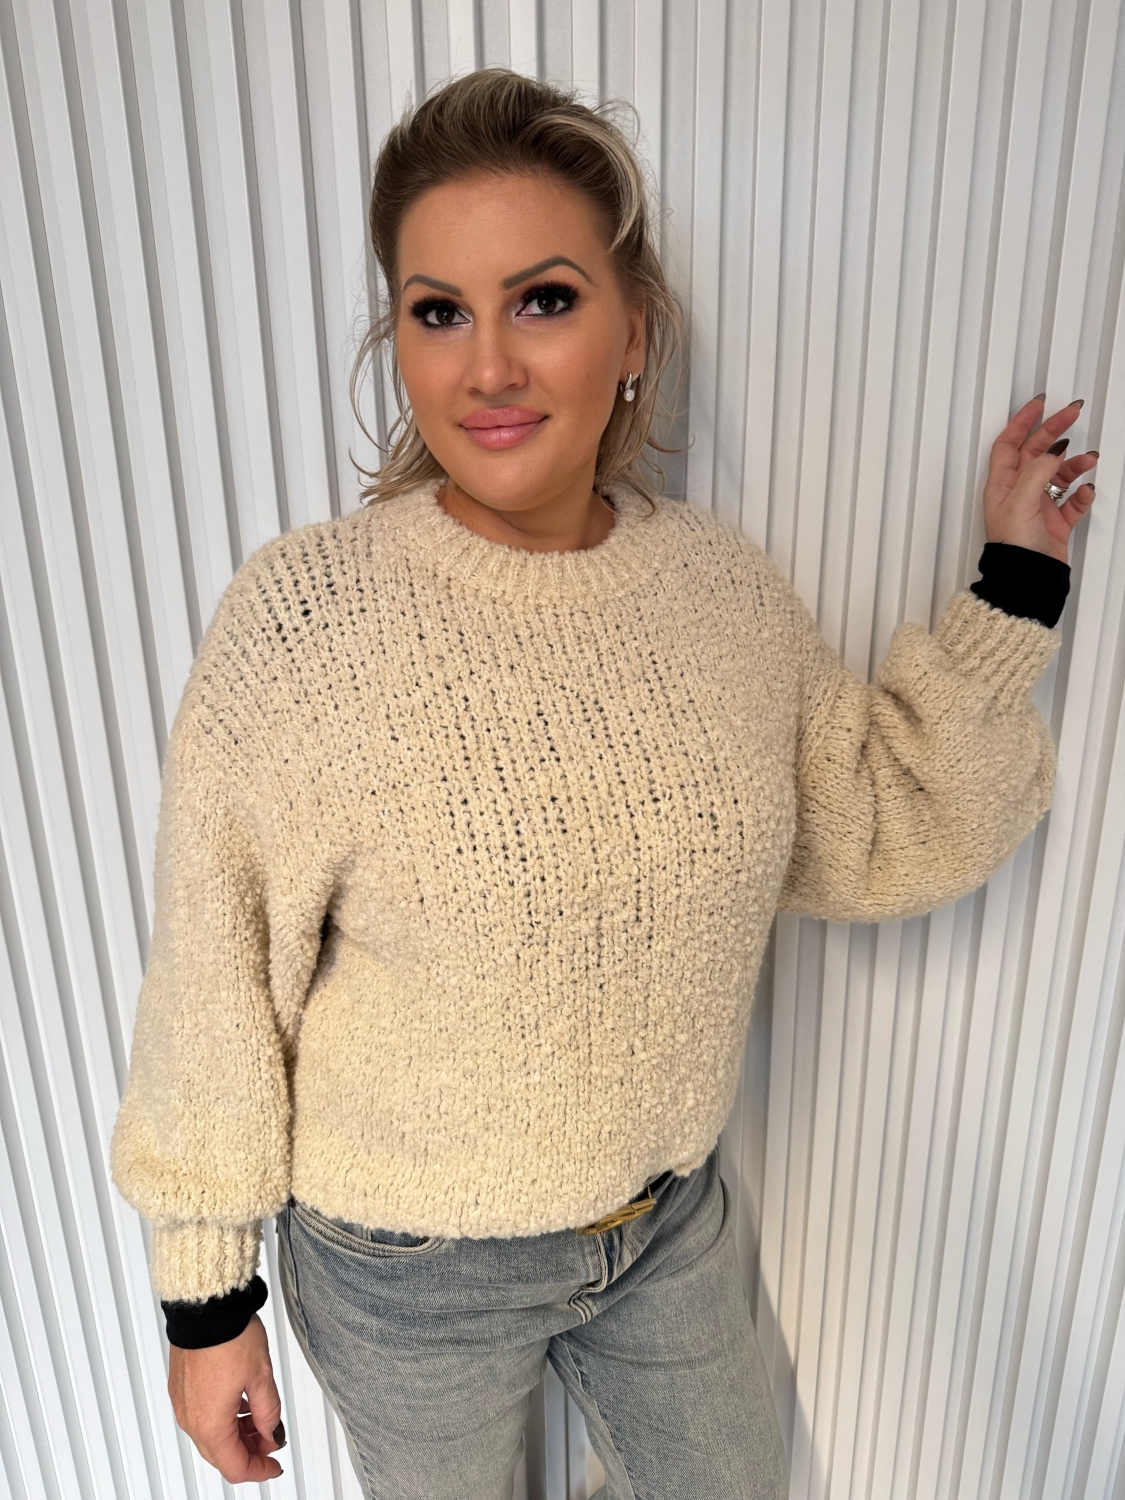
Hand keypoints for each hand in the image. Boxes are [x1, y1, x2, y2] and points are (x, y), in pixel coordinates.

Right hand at [167, 1314, 284, 1482]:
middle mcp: (191, 1419)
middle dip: (249, 1451)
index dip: (260, 1470)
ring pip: (210, 1435)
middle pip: (221, 1454)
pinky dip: (223, 1418)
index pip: (236, 1466)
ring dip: (236, 1434)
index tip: (275, 1465)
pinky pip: (201, 1416)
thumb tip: (271, 1433)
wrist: (205, 1307)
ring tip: (259, 1417)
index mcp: (211, 1424)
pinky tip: (241, 1402)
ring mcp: (182, 1403)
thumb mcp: (262, 1376)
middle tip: (271, 1439)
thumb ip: (269, 1412)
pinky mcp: (180, 1388)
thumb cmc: (230, 1336)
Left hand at [982, 395, 1097, 560]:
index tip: (1040, 403)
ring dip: (1075, 464)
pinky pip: (1072, 501)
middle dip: (1056, 430)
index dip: (1022, 421)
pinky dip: (1082, 495)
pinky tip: (1086, 492)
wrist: (1028, 579)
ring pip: (1059, 474)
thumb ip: (1036, 472)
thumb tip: (1052, 452)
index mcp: (1001, 485)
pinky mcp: (1055, 523)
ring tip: (1089, 459)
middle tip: (1074, 413)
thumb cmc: (1013, 547)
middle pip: (1037, 452)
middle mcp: (1019, 492)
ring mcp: (1038, 506)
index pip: (1009, 444)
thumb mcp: (1019, 502)